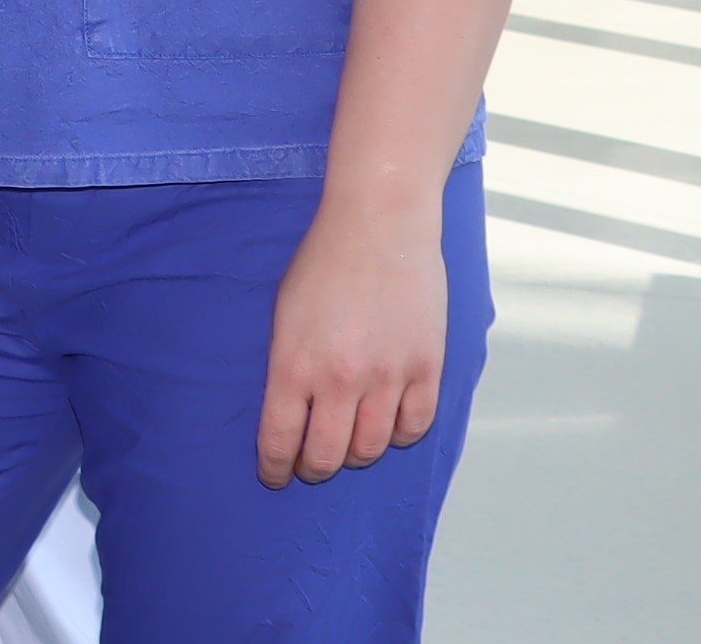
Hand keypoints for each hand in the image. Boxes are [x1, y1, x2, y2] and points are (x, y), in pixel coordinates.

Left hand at [259, 191, 447, 486]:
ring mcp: (387, 377)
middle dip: (313, 468)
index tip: (274, 475)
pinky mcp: (426, 369)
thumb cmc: (323, 261)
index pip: (280, 440)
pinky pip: (414, 427)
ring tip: (347, 442)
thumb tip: (289, 411)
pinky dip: (398, 434)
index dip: (275, 467)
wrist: (379, 224)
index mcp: (294, 364)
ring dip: (355, 453)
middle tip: (310, 464)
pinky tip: (386, 423)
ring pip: (370, 448)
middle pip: (327, 457)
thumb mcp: (283, 313)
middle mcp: (340, 379)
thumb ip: (287, 365)